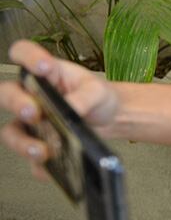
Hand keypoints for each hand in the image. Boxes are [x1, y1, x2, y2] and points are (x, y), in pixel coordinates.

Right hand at [0, 41, 121, 181]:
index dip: (26, 56)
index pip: (22, 54)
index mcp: (45, 73)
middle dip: (16, 103)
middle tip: (34, 112)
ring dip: (22, 142)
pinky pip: (30, 158)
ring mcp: (30, 122)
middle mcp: (30, 95)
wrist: (111, 118)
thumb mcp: (98, 90)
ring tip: (42, 150)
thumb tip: (71, 109)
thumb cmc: (98, 97)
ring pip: (10, 131)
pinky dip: (39, 164)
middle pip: (6, 94)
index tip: (43, 66)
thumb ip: (85, 96)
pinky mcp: (38, 143)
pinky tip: (51, 165)